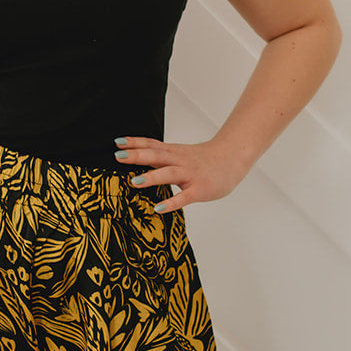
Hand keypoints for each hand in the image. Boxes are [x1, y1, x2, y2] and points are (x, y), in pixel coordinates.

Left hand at [113, 135, 250, 213]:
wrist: (233, 158)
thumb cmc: (205, 160)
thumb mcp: (181, 154)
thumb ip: (163, 157)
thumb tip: (140, 159)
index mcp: (174, 152)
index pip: (152, 145)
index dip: (135, 143)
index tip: (118, 142)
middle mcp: (180, 161)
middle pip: (156, 156)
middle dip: (137, 156)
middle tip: (117, 156)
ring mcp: (190, 175)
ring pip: (169, 173)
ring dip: (151, 177)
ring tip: (133, 182)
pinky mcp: (199, 189)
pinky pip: (184, 197)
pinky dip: (171, 202)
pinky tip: (159, 208)